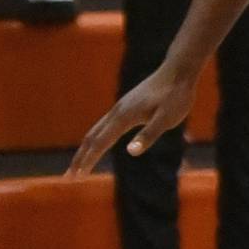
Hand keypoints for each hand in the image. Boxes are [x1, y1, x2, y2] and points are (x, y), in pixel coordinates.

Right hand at [68, 63, 199, 176]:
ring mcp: (120, 107)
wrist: (179, 71)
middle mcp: (117, 111)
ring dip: (85, 148)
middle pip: (91, 137)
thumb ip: (149, 135)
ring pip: (96, 130)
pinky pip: (104, 125)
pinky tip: (98, 144)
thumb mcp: (167, 119)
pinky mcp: (126, 105)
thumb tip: (130, 152)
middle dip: (79, 158)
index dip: (87, 161)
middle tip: (69, 177)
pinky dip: (95, 138)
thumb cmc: (176, 96)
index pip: (100, 143)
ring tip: (79, 164)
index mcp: (125, 117)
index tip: (76, 177)